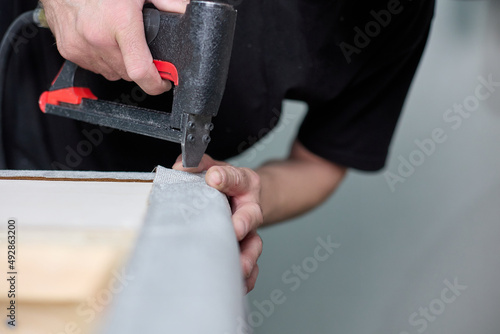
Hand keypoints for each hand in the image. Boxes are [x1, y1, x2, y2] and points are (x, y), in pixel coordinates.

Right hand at [41, 0, 188, 94]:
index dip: (156, 83)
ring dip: (120, 64)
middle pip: (128, 74)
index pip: (140, 70)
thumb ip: (167, 4)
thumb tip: (186, 13)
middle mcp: (98, 37)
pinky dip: (102, 59)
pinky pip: (94, 67)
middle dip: (139, 67)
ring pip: (111, 73)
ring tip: (118, 40)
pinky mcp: (69, 51)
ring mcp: (81, 46)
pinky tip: (102, 40)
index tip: (164, 83)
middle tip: (140, 49)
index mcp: (120, 23)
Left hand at [173, 155, 263, 292]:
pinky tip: (238, 286)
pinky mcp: (246, 251)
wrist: (244, 198)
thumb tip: (179, 167)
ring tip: (238, 267)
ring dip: (246, 257)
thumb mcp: (212, 168)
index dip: (226, 178)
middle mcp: (250, 208)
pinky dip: (247, 278)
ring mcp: (249, 232)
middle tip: (235, 229)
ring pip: (253, 245)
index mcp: (244, 184)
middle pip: (251, 216)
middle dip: (243, 223)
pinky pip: (252, 267)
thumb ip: (197, 165)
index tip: (213, 177)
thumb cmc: (225, 185)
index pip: (236, 178)